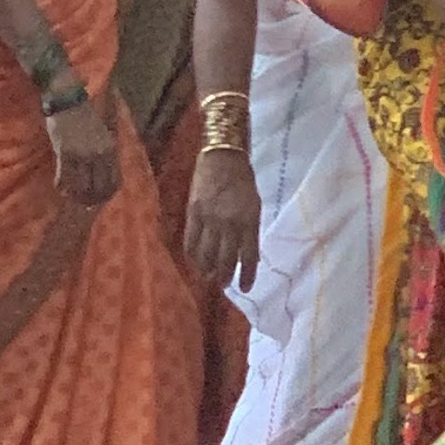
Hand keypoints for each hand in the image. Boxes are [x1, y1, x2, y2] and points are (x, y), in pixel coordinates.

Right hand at [47, 97, 119, 210]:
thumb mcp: (102, 133)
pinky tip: (59, 187)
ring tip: (69, 197)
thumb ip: (105, 151)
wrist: (68, 98)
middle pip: (98, 188)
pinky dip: (62, 185)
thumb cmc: (85, 115)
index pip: (114, 181)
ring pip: (80, 186)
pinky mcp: (65, 152)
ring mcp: (82, 154)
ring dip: (74, 195)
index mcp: (111, 149)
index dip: (106, 195)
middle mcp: (99, 154)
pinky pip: (64, 176)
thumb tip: (102, 171)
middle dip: (90, 200)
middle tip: (82, 204)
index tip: (99, 200)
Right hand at [184, 148, 260, 288]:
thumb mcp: (254, 205)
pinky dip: (192, 255)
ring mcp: (209, 219)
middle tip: (223, 284)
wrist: (222, 156)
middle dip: (224, 277)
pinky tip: (193, 261)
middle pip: (225, 260)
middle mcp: (229, 223)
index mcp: (249, 221)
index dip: (248, 276)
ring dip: (207, 270)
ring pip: (206, 255)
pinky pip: (190, 241)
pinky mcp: (193, 213)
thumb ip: (250, 230)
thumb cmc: (243, 180)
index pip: (249, 256)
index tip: (246, 288)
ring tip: (208, 277)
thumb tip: (245, 254)